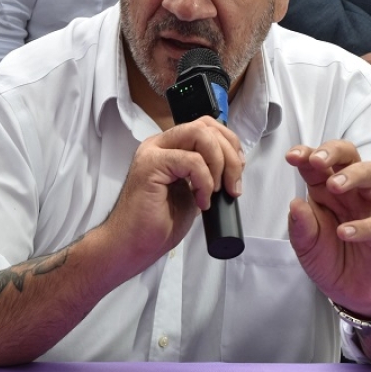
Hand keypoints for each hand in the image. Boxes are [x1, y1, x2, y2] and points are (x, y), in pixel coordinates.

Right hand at [101, 116, 243, 275]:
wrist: (133, 246)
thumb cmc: (158, 225)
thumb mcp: (193, 192)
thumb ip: (206, 173)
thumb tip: (233, 166)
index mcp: (169, 148)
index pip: (206, 126)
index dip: (229, 144)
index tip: (237, 173)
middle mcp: (159, 144)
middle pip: (206, 126)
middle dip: (230, 155)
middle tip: (232, 186)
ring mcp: (153, 152)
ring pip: (200, 134)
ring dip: (219, 164)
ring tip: (215, 192)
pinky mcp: (151, 165)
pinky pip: (192, 160)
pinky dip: (205, 182)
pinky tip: (201, 202)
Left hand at [286, 140, 370, 319]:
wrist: (351, 290)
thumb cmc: (328, 258)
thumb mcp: (304, 244)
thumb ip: (299, 225)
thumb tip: (295, 203)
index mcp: (325, 190)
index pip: (318, 163)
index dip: (306, 154)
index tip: (292, 156)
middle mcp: (349, 193)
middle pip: (350, 156)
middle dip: (334, 151)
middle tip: (317, 160)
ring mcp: (369, 208)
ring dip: (353, 175)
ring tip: (335, 185)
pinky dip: (362, 226)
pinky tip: (345, 232)